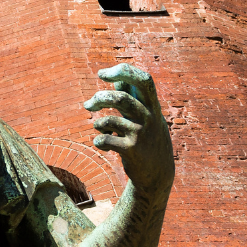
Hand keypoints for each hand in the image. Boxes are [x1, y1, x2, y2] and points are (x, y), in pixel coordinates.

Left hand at [83, 64, 173, 191]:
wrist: (158, 174)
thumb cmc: (147, 139)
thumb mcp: (145, 116)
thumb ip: (131, 97)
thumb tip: (114, 77)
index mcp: (152, 106)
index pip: (144, 80)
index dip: (123, 72)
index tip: (102, 74)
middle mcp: (149, 117)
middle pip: (120, 98)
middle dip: (99, 98)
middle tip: (88, 106)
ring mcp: (140, 134)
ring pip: (109, 120)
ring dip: (98, 123)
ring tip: (99, 128)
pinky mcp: (131, 150)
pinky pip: (105, 140)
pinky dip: (99, 141)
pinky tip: (104, 145)